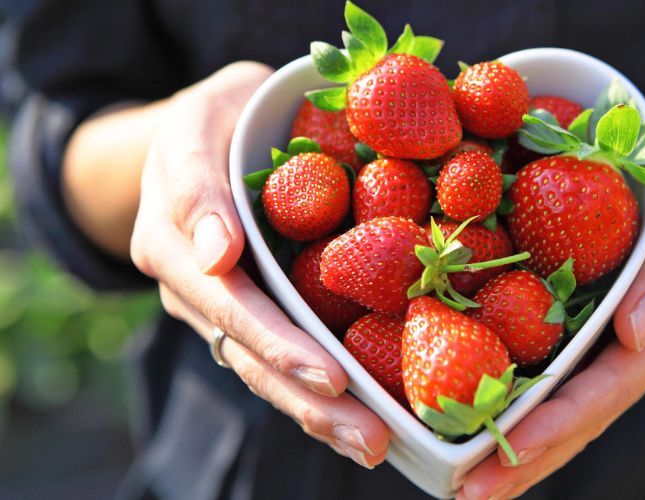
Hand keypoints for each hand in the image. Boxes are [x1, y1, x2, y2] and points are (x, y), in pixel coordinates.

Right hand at [129, 61, 388, 468]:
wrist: (204, 134)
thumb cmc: (215, 118)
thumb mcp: (200, 121)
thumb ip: (198, 185)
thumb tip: (217, 256)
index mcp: (174, 241)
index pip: (230, 303)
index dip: (278, 343)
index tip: (331, 376)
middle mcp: (192, 287)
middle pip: (250, 356)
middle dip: (310, 400)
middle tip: (371, 438)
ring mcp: (218, 308)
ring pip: (264, 371)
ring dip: (320, 414)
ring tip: (375, 446)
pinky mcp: (248, 313)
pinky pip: (279, 359)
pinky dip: (318, 395)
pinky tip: (363, 422)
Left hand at [457, 129, 644, 498]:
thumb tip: (633, 334)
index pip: (612, 386)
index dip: (562, 420)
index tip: (509, 449)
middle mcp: (641, 352)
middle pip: (585, 418)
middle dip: (530, 457)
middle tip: (470, 494)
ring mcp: (612, 348)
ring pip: (568, 411)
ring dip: (520, 451)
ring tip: (465, 487)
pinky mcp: (586, 333)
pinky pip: (553, 377)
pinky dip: (519, 409)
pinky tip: (477, 428)